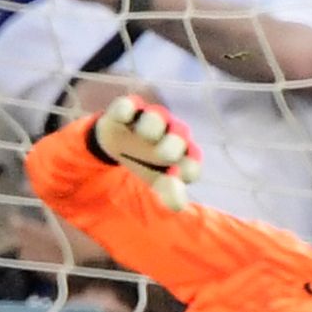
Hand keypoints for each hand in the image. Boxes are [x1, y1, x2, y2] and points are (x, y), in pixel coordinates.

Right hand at [92, 93, 202, 209]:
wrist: (118, 141)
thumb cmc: (147, 162)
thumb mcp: (158, 181)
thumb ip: (169, 193)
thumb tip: (178, 205)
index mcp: (185, 153)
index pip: (192, 164)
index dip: (187, 172)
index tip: (172, 179)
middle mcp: (172, 131)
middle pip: (180, 134)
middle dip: (173, 145)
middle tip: (164, 154)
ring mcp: (151, 117)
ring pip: (157, 116)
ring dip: (152, 125)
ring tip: (143, 134)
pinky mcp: (127, 108)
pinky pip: (128, 105)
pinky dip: (126, 110)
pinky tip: (124, 116)